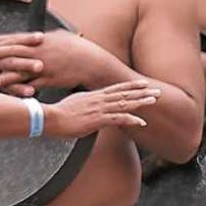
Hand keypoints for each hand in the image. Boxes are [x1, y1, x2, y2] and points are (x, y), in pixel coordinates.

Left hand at [0, 30, 103, 91]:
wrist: (91, 62)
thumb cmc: (77, 48)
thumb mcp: (62, 36)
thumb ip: (47, 36)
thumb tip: (37, 34)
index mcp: (42, 41)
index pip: (19, 39)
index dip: (4, 40)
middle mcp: (40, 53)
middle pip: (14, 53)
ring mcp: (44, 67)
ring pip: (21, 72)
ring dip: (6, 77)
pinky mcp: (49, 80)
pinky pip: (33, 86)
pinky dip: (22, 90)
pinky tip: (12, 94)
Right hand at [43, 80, 158, 138]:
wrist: (49, 117)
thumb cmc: (56, 113)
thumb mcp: (72, 103)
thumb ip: (82, 103)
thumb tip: (85, 106)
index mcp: (92, 96)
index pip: (115, 89)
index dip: (130, 86)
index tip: (142, 83)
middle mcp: (98, 100)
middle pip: (124, 94)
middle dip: (142, 92)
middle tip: (156, 90)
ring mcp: (99, 109)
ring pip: (124, 104)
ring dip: (141, 102)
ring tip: (154, 100)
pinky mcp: (97, 119)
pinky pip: (118, 119)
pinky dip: (131, 120)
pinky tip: (141, 122)